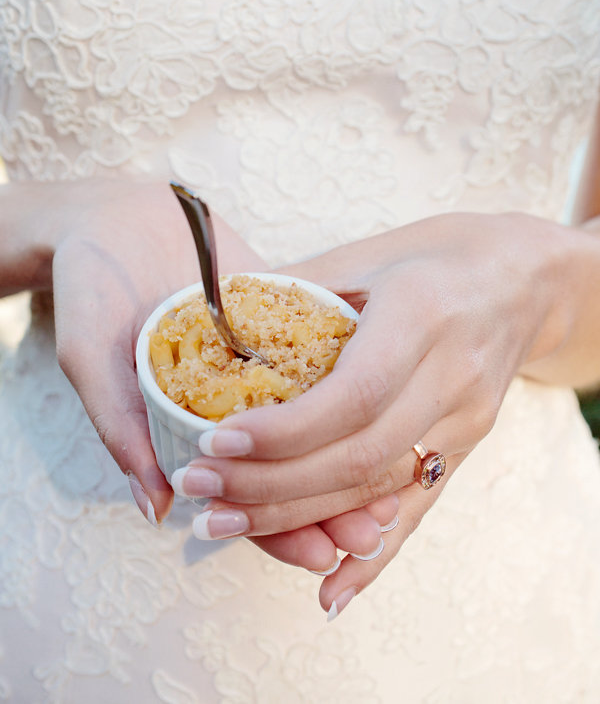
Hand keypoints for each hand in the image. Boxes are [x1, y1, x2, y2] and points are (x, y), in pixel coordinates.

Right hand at [48, 178, 390, 550]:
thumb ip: (119, 421)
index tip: (319, 550)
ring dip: (346, 462)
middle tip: (366, 536)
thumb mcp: (91, 353)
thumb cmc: (90, 286)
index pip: (239, 488)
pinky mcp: (282, 314)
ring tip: (387, 498)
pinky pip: (319, 363)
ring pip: (311, 423)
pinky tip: (389, 409)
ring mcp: (259, 358)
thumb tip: (153, 507)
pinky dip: (346, 392)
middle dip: (326, 503)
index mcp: (186, 422)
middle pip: (285, 465)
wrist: (111, 218)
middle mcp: (230, 399)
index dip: (275, 524)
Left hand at [171, 212, 576, 611]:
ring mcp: (467, 420)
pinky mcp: (468, 445)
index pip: (354, 394)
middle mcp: (452, 376)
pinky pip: (419, 507)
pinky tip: (329, 592)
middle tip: (200, 491)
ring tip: (224, 525)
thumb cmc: (437, 255)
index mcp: (423, 316)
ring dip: (298, 519)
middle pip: (360, 456)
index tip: (218, 442)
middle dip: (270, 485)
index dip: (285, 430)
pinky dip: (374, 557)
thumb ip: (297, 288)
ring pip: (380, 489)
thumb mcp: (367, 251)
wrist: (524, 277)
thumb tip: (214, 319)